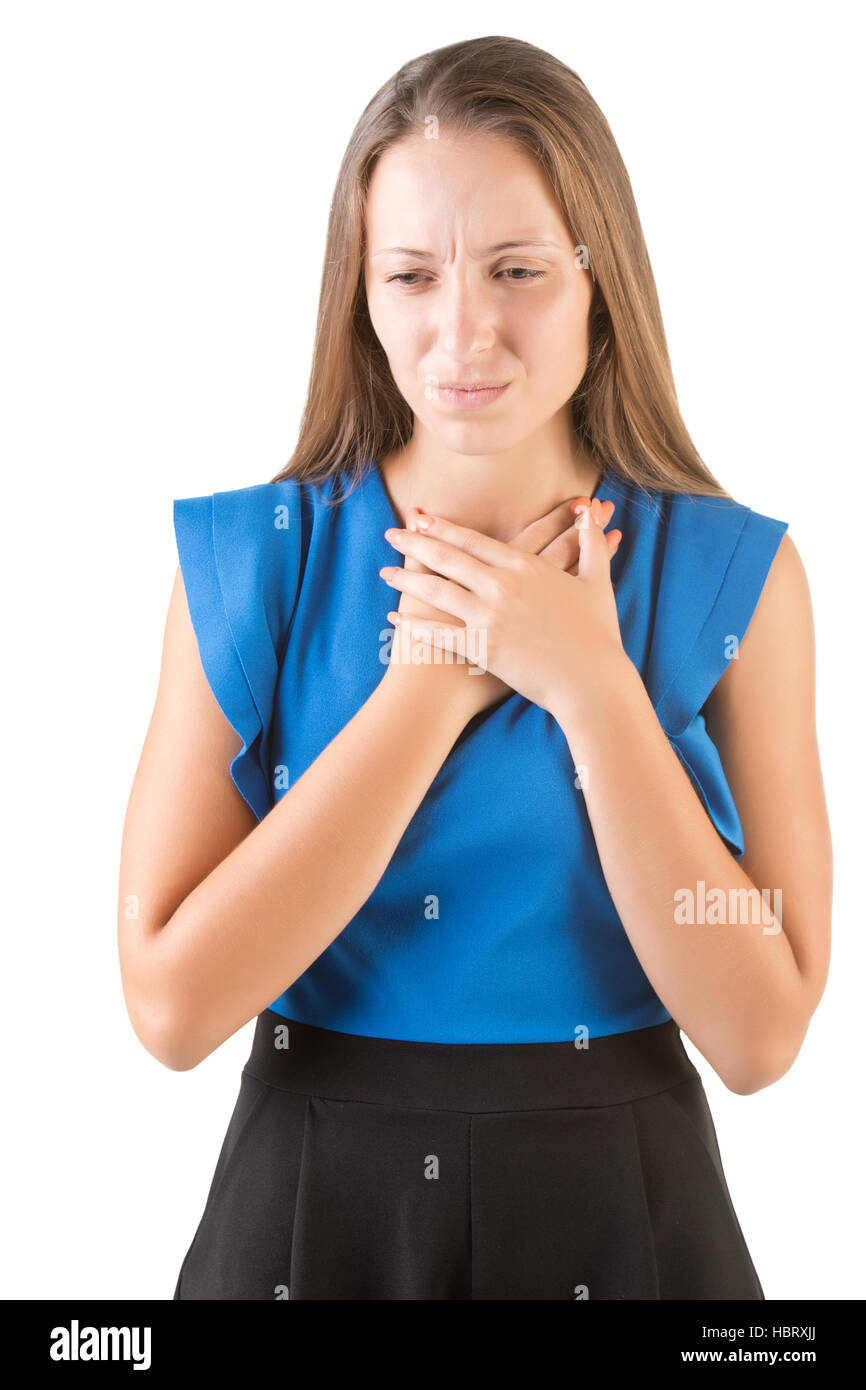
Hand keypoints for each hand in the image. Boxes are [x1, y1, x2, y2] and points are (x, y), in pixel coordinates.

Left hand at [381, 495, 622, 720]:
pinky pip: (441, 634)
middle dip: (416, 543)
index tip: (420, 519)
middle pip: (449, 558)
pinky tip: (395, 617)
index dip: (444, 528)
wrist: (592, 681)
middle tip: (392, 534)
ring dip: (407, 580)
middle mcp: (503, 586)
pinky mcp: (484, 649)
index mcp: (526, 567)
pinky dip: (415, 625)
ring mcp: (490, 617)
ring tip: (385, 572)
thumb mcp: (598, 583)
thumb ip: (593, 545)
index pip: (475, 540)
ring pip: (438, 592)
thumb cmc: (598, 635)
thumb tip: (594, 515)